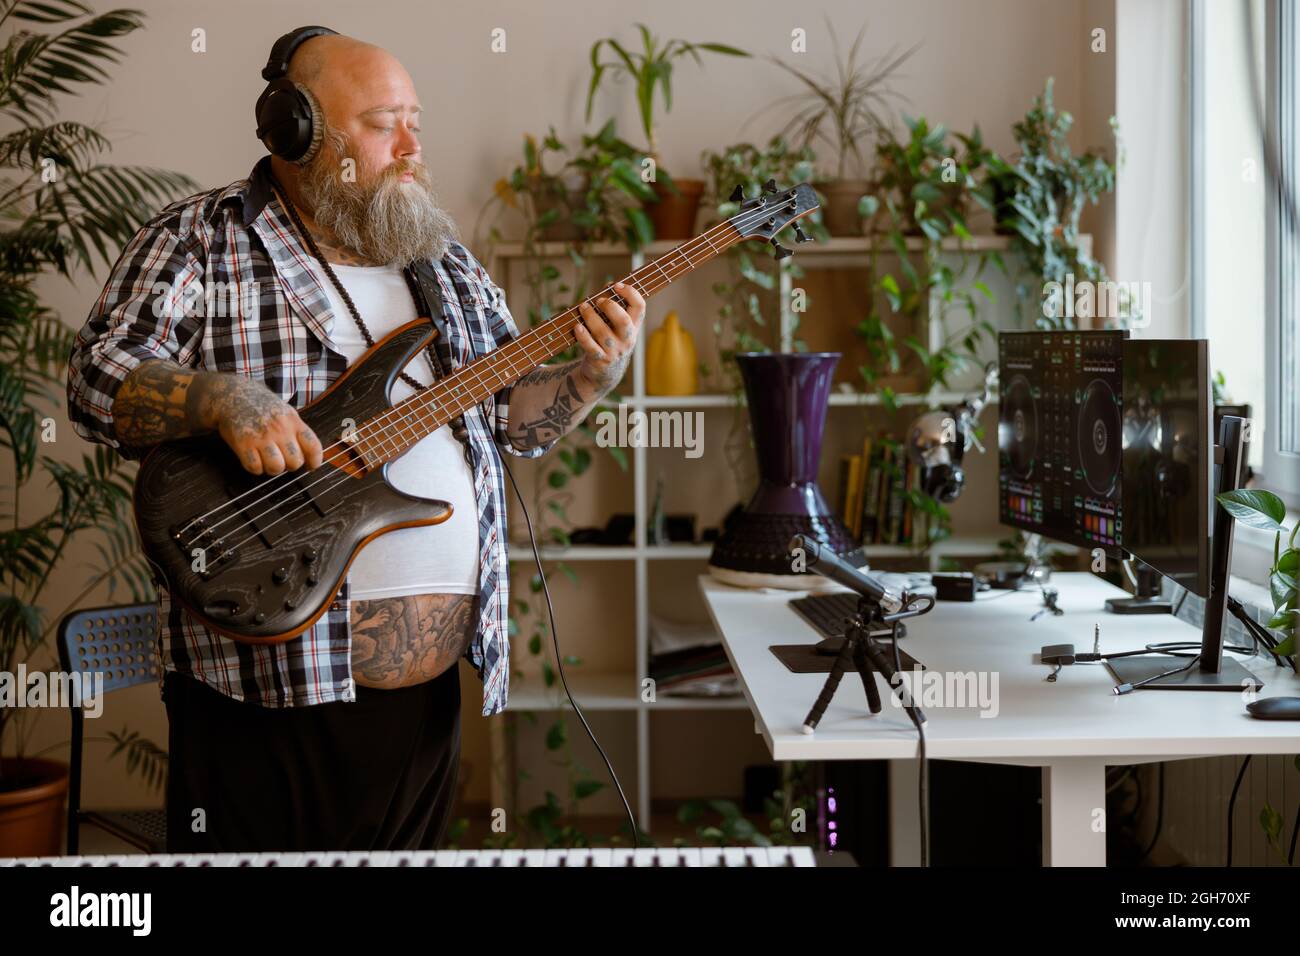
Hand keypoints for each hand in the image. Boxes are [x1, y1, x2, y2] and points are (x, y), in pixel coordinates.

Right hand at [198, 374, 323, 475]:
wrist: (233, 394)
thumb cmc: (261, 406)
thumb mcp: (286, 413)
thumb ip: (297, 431)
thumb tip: (310, 455)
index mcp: (293, 421)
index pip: (313, 446)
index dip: (315, 461)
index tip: (311, 466)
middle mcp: (280, 429)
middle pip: (295, 462)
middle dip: (290, 465)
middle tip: (282, 459)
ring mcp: (261, 436)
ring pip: (276, 467)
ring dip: (272, 468)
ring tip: (267, 460)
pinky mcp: (243, 443)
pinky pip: (254, 467)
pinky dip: (255, 468)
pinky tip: (254, 458)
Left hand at [574, 280, 644, 391]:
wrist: (604, 374)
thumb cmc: (609, 343)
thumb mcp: (617, 328)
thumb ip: (614, 309)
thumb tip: (607, 286)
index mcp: (633, 328)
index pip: (640, 308)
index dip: (630, 293)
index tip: (617, 285)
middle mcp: (627, 340)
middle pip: (623, 320)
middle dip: (610, 306)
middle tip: (599, 300)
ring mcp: (614, 351)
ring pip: (603, 332)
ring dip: (591, 317)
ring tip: (583, 307)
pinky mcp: (600, 361)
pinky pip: (591, 347)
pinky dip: (583, 336)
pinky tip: (577, 327)